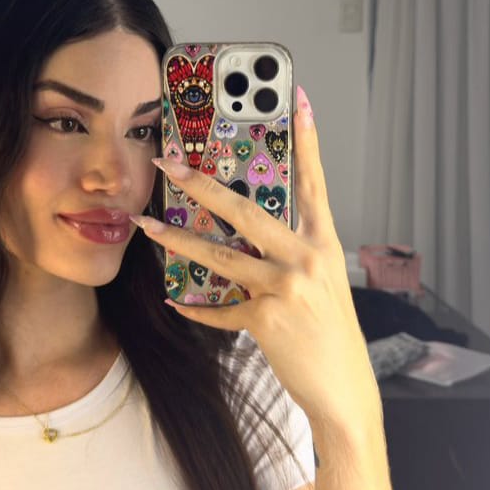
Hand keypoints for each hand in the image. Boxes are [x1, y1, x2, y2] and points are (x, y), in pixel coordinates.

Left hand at [135, 87, 381, 437]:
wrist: (344, 389)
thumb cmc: (332, 335)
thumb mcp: (323, 285)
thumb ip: (291, 255)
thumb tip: (250, 236)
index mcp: (324, 244)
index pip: (314, 183)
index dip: (308, 141)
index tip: (298, 100)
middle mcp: (306, 259)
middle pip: (246, 211)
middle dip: (203, 184)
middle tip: (170, 163)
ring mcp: (286, 288)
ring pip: (221, 255)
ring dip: (178, 240)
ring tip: (145, 227)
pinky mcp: (266, 320)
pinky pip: (220, 310)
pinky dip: (196, 308)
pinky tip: (176, 301)